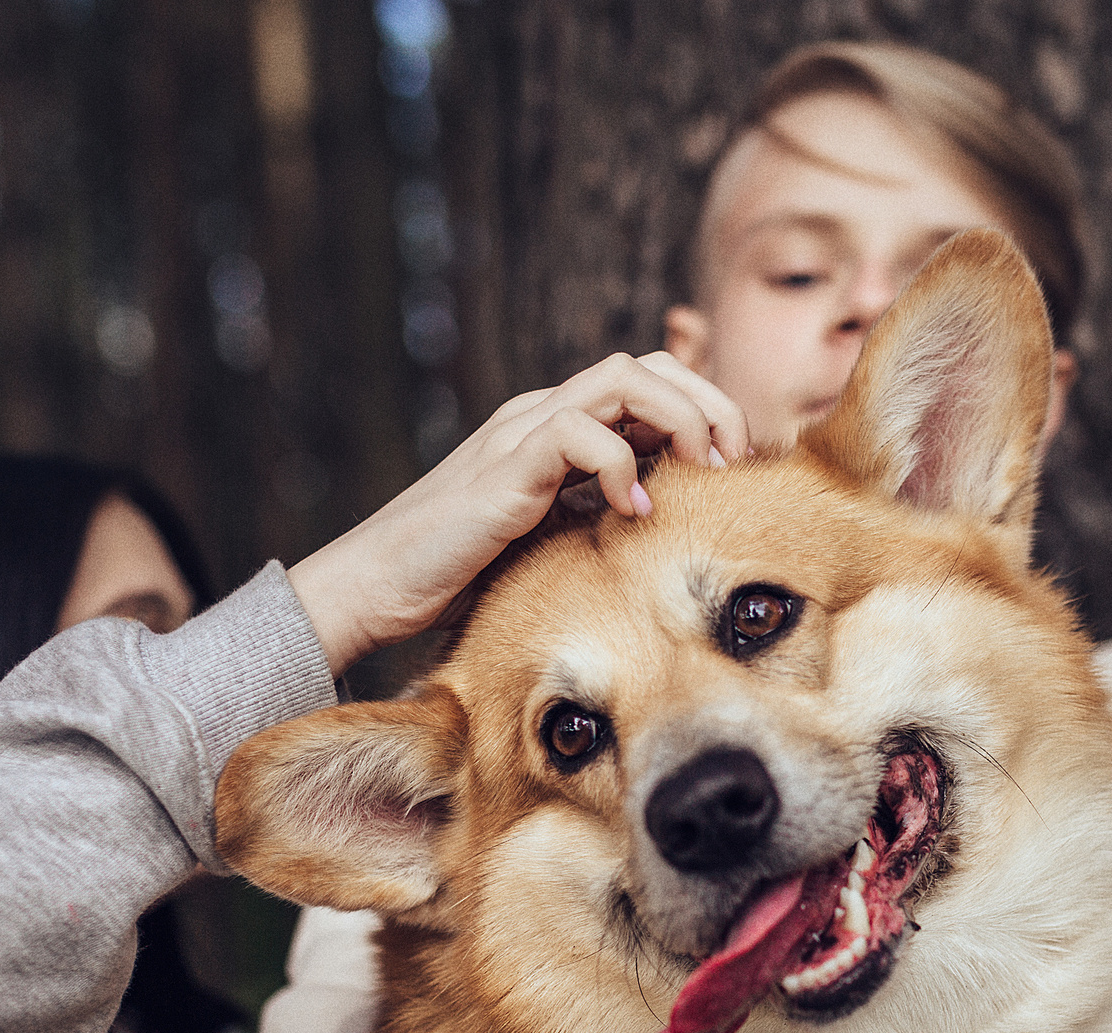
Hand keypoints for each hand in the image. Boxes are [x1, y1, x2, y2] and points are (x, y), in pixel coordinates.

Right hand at [285, 352, 750, 673]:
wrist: (377, 588)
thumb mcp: (551, 539)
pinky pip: (580, 431)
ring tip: (701, 473)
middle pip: (649, 366)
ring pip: (624, 378)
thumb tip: (664, 528)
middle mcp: (542, 416)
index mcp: (557, 428)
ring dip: (681, 419)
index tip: (734, 468)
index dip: (705, 409)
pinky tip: (633, 511)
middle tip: (734, 463)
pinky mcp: (505, 467)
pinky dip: (621, 464)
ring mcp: (522, 433)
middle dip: (710, 404)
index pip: (648, 383)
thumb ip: (596, 517)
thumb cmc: (459, 575)